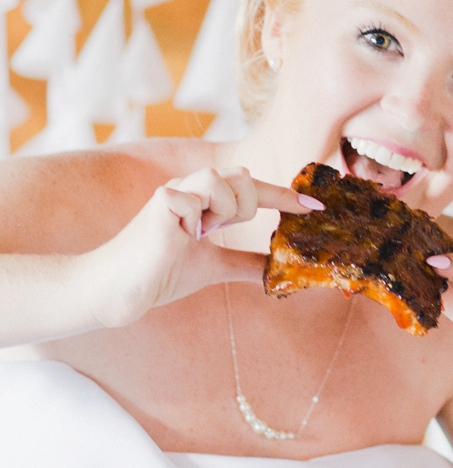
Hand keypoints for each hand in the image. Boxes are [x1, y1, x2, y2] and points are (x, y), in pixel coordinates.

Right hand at [86, 167, 319, 329]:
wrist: (121, 291)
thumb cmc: (160, 273)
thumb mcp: (214, 267)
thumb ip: (245, 262)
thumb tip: (276, 269)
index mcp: (204, 202)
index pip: (252, 188)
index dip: (285, 196)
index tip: (317, 208)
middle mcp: (190, 190)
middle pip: (243, 175)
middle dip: (245, 207)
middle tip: (217, 231)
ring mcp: (174, 193)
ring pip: (222, 179)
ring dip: (222, 210)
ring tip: (198, 232)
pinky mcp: (159, 204)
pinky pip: (193, 197)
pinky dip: (195, 219)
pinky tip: (180, 235)